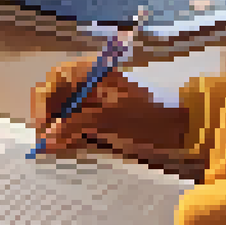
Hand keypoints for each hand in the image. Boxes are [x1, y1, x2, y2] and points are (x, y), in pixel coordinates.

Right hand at [31, 56, 189, 163]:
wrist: (182, 133)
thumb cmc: (148, 118)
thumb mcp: (109, 119)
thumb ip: (74, 126)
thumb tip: (45, 141)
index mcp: (93, 73)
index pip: (55, 79)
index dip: (44, 102)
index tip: (43, 126)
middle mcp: (90, 85)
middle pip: (56, 99)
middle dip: (48, 120)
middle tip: (46, 145)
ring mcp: (95, 104)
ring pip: (63, 116)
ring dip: (57, 133)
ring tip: (57, 151)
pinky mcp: (99, 123)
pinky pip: (75, 129)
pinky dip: (69, 140)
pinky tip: (68, 151)